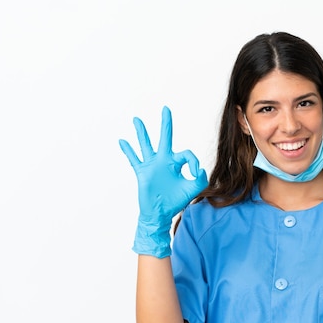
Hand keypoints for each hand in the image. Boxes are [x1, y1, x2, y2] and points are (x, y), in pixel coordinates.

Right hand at [119, 106, 207, 257]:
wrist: (161, 214)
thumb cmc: (176, 201)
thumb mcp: (193, 189)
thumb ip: (201, 178)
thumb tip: (199, 168)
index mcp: (176, 163)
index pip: (187, 153)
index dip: (193, 161)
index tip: (195, 172)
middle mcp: (163, 161)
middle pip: (165, 138)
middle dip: (166, 123)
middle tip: (166, 108)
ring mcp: (151, 166)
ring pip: (146, 144)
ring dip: (142, 132)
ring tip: (136, 119)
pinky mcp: (142, 173)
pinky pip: (134, 159)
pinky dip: (128, 150)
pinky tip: (122, 141)